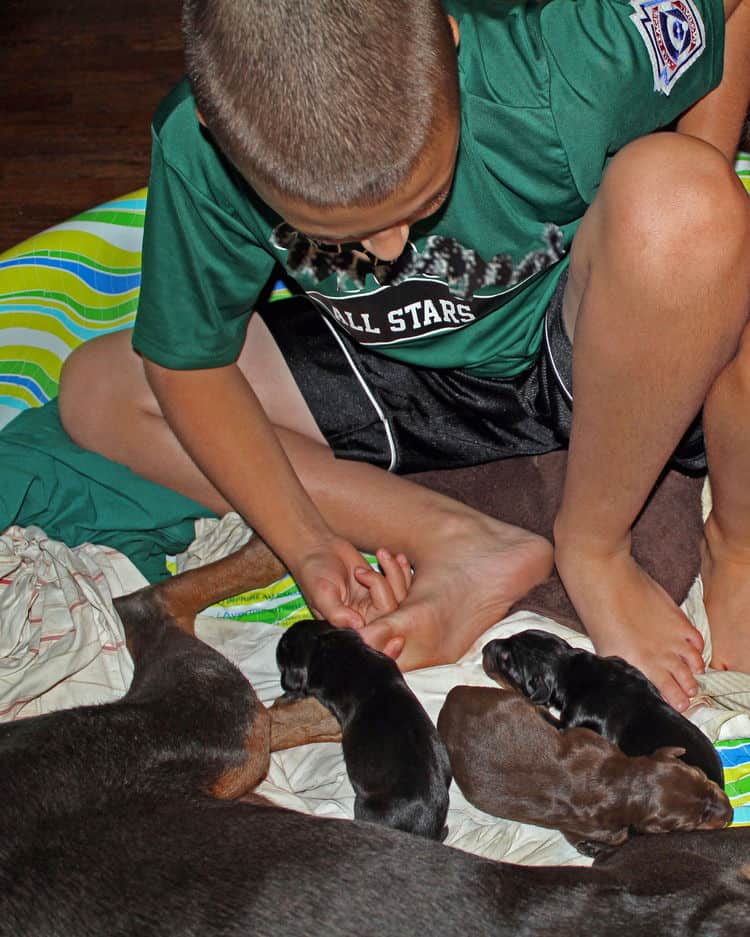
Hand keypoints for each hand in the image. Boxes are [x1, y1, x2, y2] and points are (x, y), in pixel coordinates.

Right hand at [291, 537, 411, 631]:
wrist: (318, 549)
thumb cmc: (314, 573)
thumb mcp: (321, 594)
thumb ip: (336, 613)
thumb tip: (358, 625)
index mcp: (349, 630)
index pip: (373, 640)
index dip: (387, 640)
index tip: (397, 634)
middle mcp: (366, 620)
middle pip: (392, 615)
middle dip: (384, 587)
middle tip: (360, 571)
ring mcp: (377, 603)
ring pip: (401, 598)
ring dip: (394, 574)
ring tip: (377, 555)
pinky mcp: (385, 587)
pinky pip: (404, 585)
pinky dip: (402, 570)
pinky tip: (395, 557)